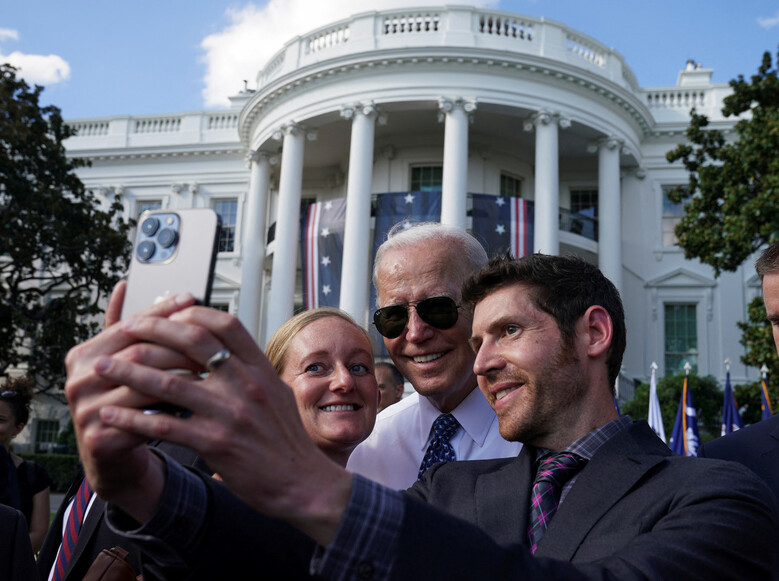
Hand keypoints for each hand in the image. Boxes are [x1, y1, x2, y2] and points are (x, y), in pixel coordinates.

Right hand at [65, 283, 197, 519]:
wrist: (110, 456)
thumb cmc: (124, 400)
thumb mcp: (122, 361)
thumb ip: (127, 328)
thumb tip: (124, 285)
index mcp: (82, 355)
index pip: (128, 325)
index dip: (162, 311)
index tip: (191, 299)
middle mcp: (78, 380)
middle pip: (139, 353)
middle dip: (179, 346)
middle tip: (211, 343)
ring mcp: (85, 411)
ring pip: (146, 385)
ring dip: (183, 377)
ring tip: (210, 372)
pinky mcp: (100, 439)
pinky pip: (147, 419)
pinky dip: (175, 409)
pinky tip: (198, 403)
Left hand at [90, 306, 353, 543]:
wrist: (302, 483)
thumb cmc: (287, 440)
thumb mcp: (278, 393)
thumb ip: (251, 369)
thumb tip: (226, 349)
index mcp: (261, 369)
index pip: (225, 324)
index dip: (192, 313)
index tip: (167, 312)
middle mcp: (246, 385)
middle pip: (193, 341)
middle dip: (153, 330)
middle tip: (127, 329)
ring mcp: (230, 413)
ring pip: (169, 382)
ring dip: (129, 371)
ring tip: (102, 366)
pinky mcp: (215, 444)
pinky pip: (164, 426)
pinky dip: (132, 419)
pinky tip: (111, 415)